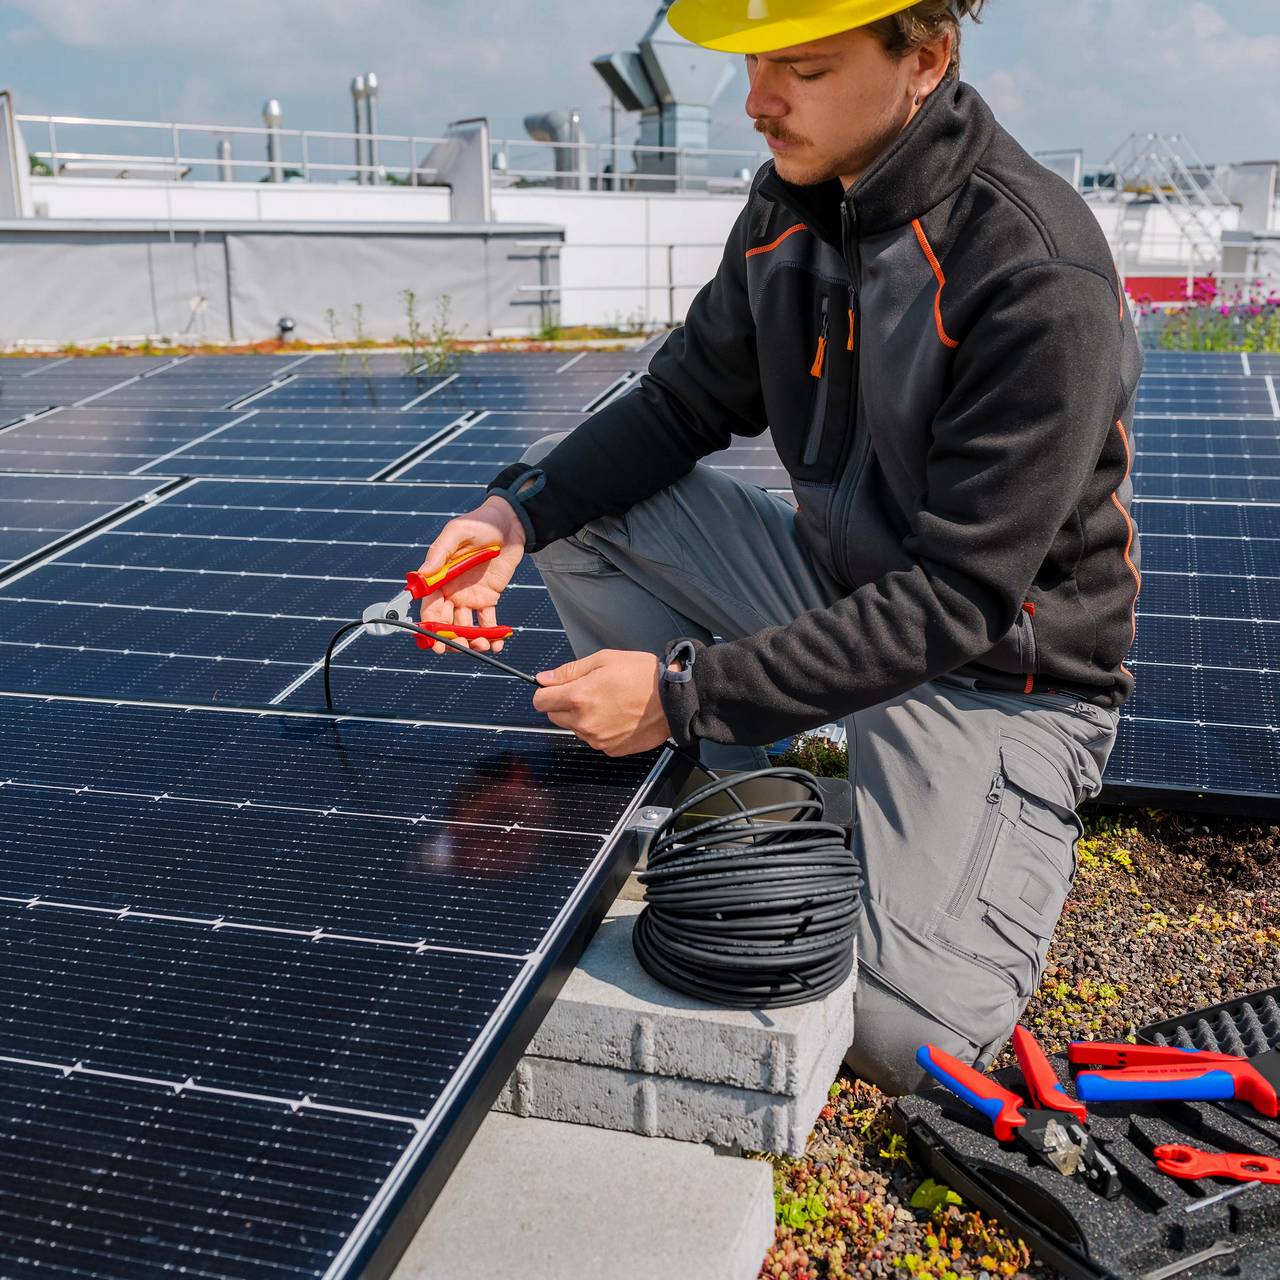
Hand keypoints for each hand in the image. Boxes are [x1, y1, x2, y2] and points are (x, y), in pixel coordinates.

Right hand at [417, 496, 524, 653]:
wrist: (510, 523)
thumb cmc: (480, 523)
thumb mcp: (457, 533)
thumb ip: (439, 553)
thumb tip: (421, 574)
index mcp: (439, 578)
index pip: (430, 608)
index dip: (430, 627)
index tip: (434, 642)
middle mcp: (451, 591)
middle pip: (445, 623)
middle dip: (450, 639)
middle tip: (460, 649)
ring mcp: (469, 597)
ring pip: (465, 627)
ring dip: (471, 640)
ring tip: (482, 646)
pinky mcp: (488, 598)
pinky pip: (487, 622)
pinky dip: (491, 635)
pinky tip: (496, 645)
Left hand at [532, 650, 671, 756]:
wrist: (674, 698)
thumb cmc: (644, 676)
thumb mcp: (604, 659)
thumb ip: (569, 671)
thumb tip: (544, 679)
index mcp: (579, 697)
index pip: (540, 701)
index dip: (546, 691)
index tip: (555, 688)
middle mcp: (585, 722)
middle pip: (555, 717)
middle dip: (565, 704)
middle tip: (589, 691)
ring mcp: (598, 739)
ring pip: (576, 729)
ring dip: (584, 718)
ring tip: (609, 703)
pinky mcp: (611, 750)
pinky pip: (595, 740)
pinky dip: (601, 730)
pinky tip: (618, 716)